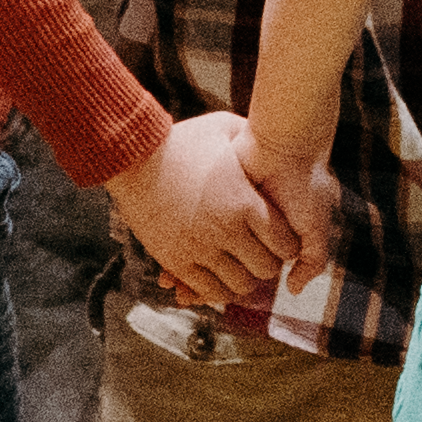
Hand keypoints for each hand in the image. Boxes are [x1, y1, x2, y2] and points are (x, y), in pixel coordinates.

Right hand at [117, 112, 293, 305]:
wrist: (133, 159)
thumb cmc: (181, 141)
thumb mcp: (224, 130)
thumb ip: (251, 140)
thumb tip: (268, 142)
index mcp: (245, 203)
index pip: (285, 243)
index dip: (288, 245)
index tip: (282, 239)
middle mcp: (226, 231)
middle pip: (266, 269)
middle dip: (269, 264)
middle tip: (262, 254)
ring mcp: (200, 249)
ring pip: (239, 286)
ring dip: (244, 279)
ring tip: (240, 266)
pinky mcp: (175, 261)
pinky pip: (207, 291)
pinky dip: (218, 290)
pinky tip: (219, 276)